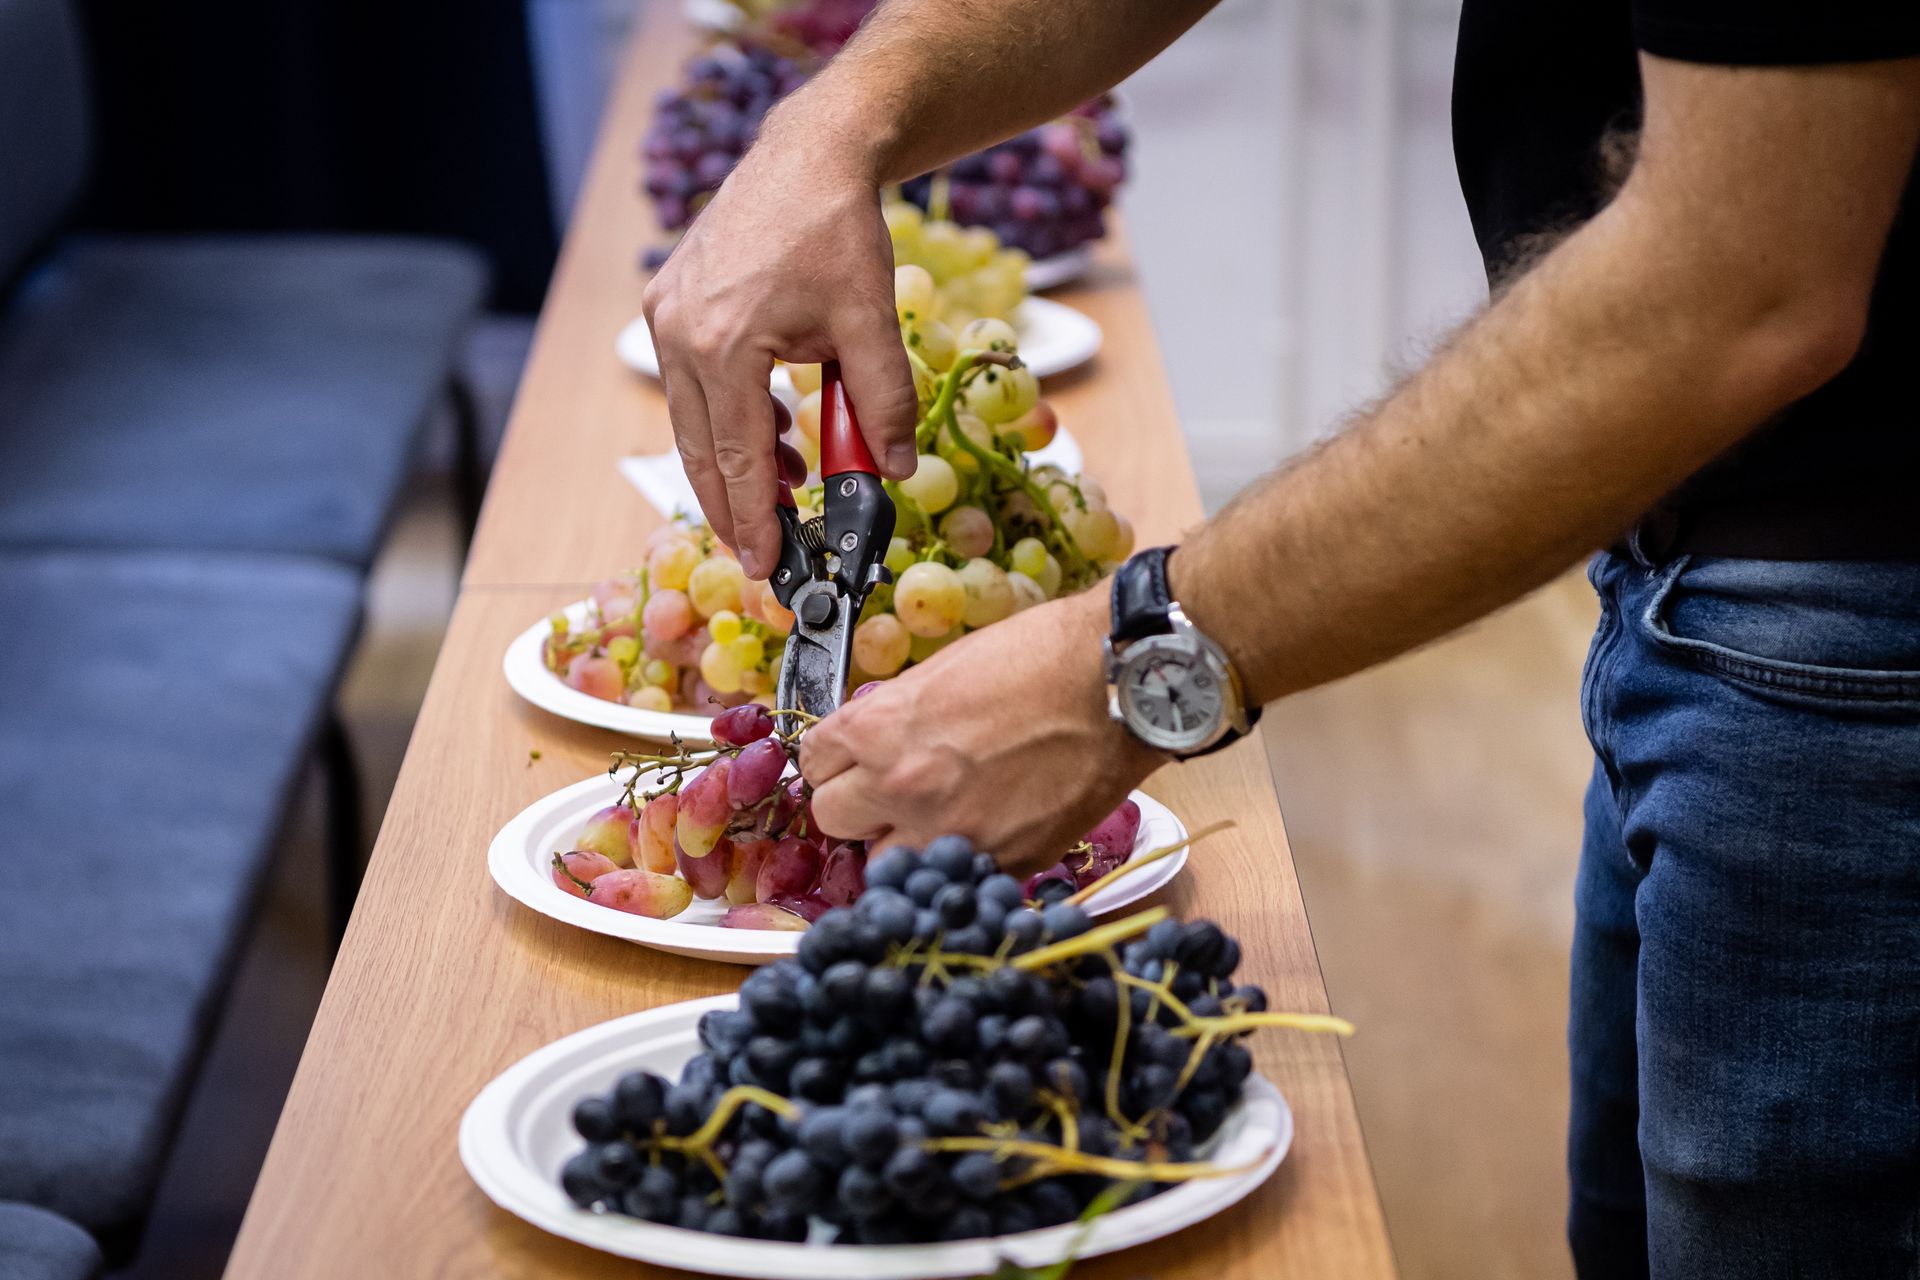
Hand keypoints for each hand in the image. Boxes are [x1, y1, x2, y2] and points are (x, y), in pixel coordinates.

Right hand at [641, 131, 919, 579]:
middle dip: (734, 506)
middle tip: (765, 552)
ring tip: (784, 486)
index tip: (768, 567)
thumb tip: (896, 469)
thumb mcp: (872, 320)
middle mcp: (679, 335)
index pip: (735, 457)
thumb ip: (884, 401)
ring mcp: (667, 316)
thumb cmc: (838, 229)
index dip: (752, 519)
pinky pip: (694, 384)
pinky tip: (770, 430)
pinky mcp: (671, 303)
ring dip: (736, 460)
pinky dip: (729, 416)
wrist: (810, 153)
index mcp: (721, 345)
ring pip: (694, 420)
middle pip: (701, 449)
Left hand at [799, 588, 1164, 874]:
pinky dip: (961, 861)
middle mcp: (901, 789)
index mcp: (879, 730)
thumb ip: (894, 715)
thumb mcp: (941, 671)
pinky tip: (983, 830)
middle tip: (890, 790)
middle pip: (832, 820)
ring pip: (882, 865)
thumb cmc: (1039, 657)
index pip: (812, 763)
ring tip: (934, 819)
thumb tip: (873, 743)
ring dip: (899, 843)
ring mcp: (951, 834)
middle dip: (856, 804)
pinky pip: (954, 877)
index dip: (833, 760)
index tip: (849, 761)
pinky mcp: (1002, 864)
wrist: (1118, 683)